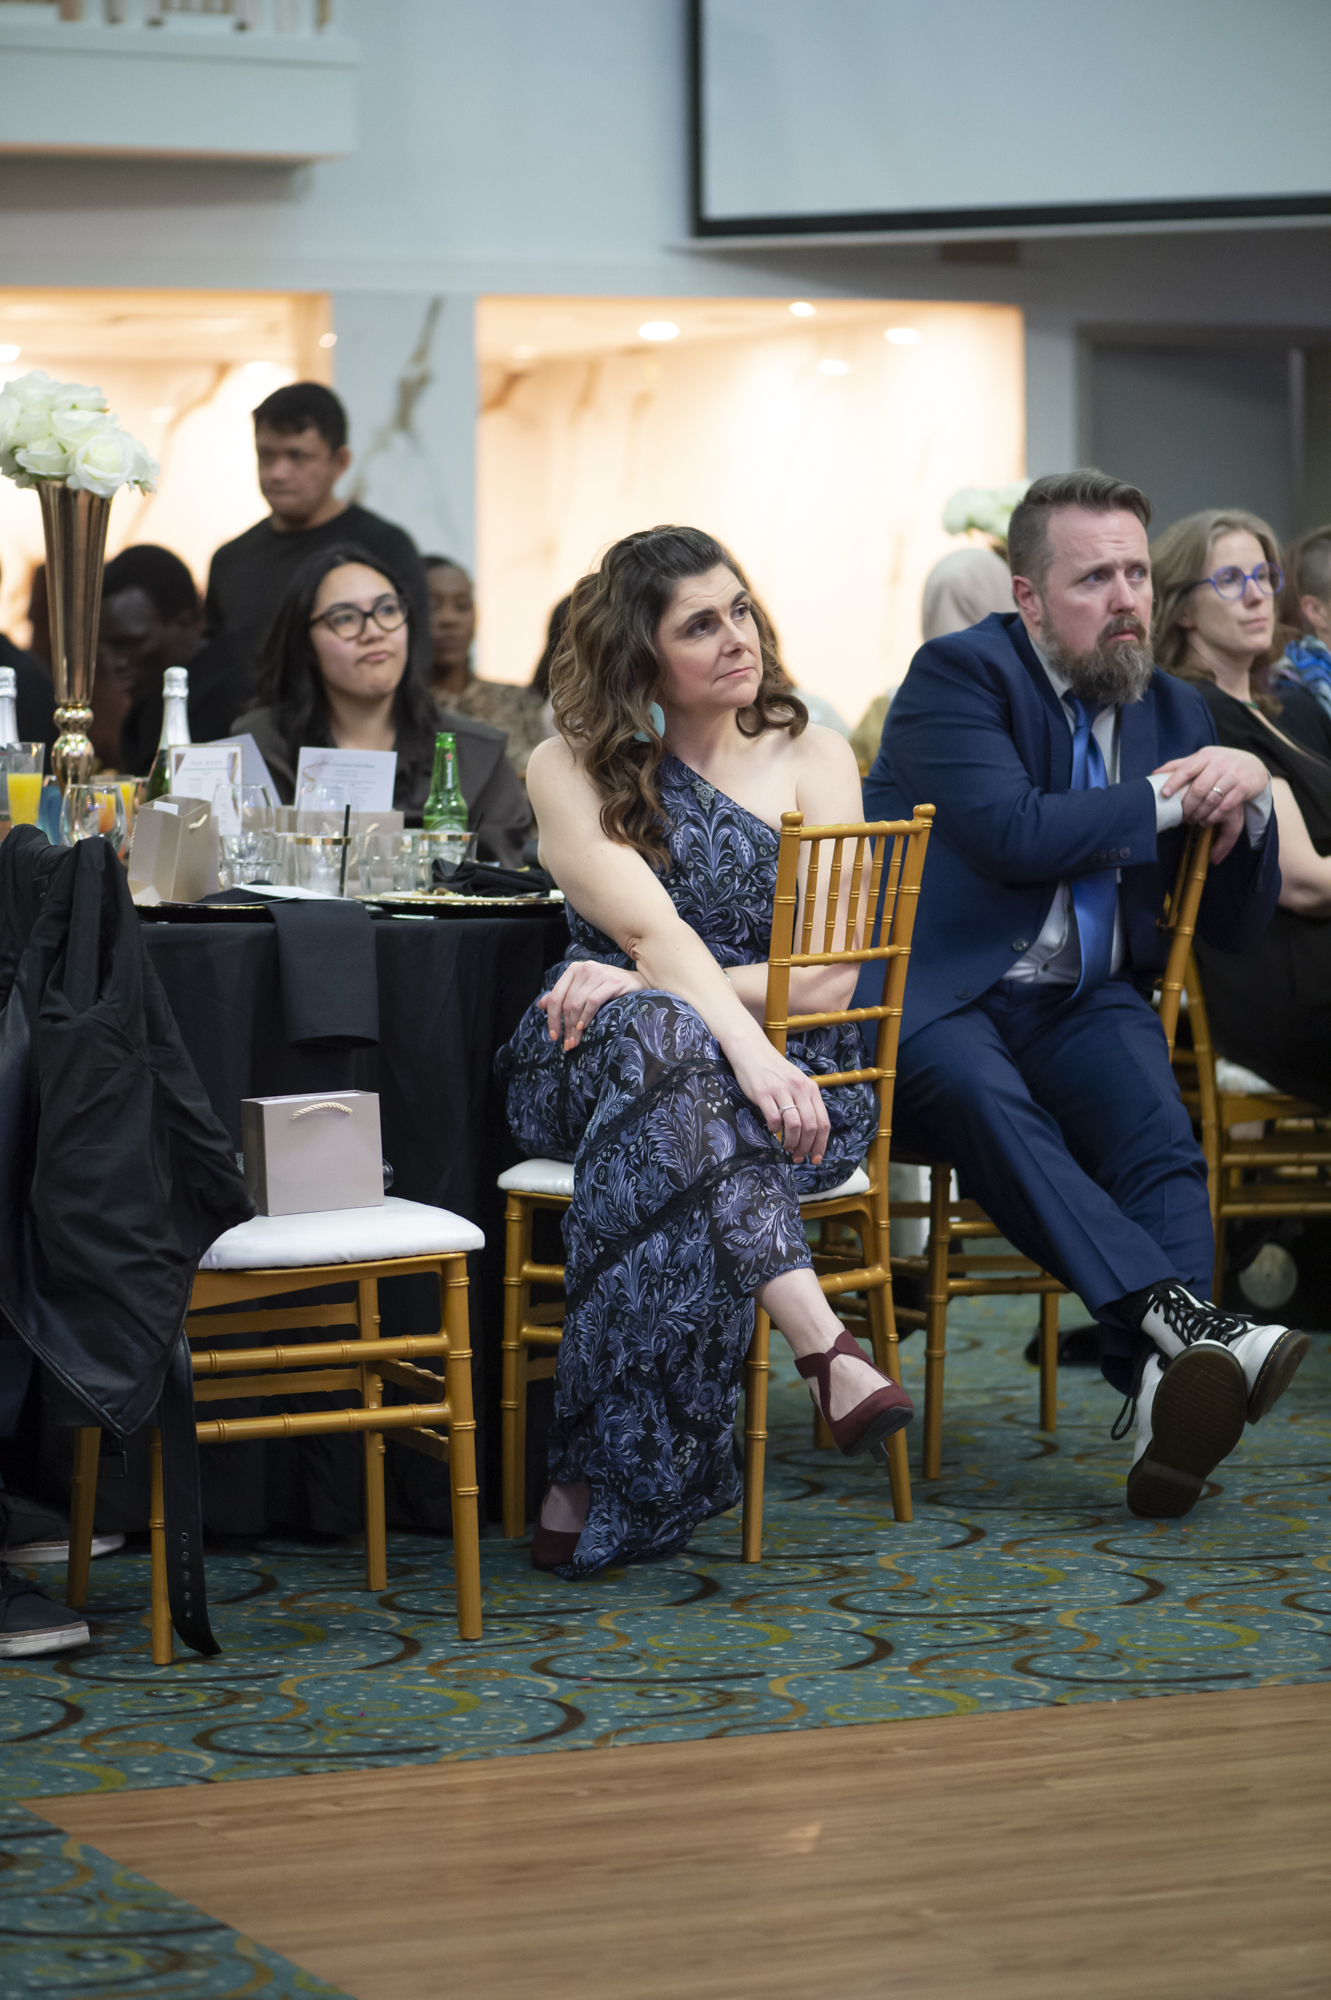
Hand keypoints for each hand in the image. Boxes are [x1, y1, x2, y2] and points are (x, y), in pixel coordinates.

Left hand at [538, 960, 646, 1050]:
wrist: (639, 983)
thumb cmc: (609, 989)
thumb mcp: (584, 990)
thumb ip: (564, 996)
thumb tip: (541, 1005)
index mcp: (573, 970)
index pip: (555, 996)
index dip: (552, 1018)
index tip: (553, 1036)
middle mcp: (584, 968)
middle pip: (566, 1003)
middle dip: (564, 1027)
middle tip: (567, 1044)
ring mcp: (598, 973)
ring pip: (576, 1004)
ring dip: (574, 1027)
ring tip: (575, 1042)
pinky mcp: (611, 981)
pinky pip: (592, 1002)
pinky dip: (586, 1017)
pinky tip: (583, 1028)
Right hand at [727, 1044, 830, 1166]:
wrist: (752, 1051)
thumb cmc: (775, 1071)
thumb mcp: (796, 1083)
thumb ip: (805, 1103)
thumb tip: (810, 1133)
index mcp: (811, 1089)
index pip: (823, 1122)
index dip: (821, 1144)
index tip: (816, 1158)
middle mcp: (800, 1089)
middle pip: (810, 1126)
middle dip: (806, 1147)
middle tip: (798, 1157)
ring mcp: (781, 1090)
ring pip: (794, 1125)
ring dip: (791, 1142)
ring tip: (787, 1148)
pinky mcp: (763, 1093)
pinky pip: (774, 1118)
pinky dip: (774, 1130)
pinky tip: (772, 1130)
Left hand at [1152, 746, 1269, 863]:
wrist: (1254, 765)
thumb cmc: (1221, 763)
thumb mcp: (1202, 759)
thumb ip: (1180, 765)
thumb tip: (1155, 774)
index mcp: (1206, 755)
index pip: (1187, 768)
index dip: (1174, 781)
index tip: (1164, 794)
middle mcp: (1220, 764)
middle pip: (1199, 788)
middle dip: (1187, 806)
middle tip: (1180, 816)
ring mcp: (1233, 775)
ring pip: (1211, 799)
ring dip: (1199, 814)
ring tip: (1192, 820)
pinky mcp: (1243, 788)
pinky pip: (1225, 806)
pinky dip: (1213, 817)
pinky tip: (1206, 821)